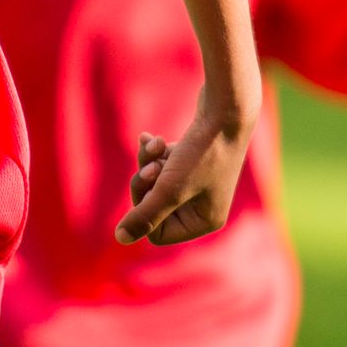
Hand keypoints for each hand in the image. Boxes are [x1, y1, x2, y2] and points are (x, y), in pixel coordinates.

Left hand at [118, 101, 254, 247]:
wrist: (226, 108)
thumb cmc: (202, 152)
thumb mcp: (170, 188)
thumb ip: (144, 215)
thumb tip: (120, 238)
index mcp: (205, 221)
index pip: (157, 233)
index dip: (144, 210)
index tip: (150, 186)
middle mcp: (205, 205)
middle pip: (154, 206)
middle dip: (145, 183)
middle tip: (150, 167)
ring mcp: (200, 182)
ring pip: (155, 183)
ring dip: (148, 163)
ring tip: (155, 146)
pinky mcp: (194, 161)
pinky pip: (163, 165)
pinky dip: (154, 152)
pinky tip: (150, 137)